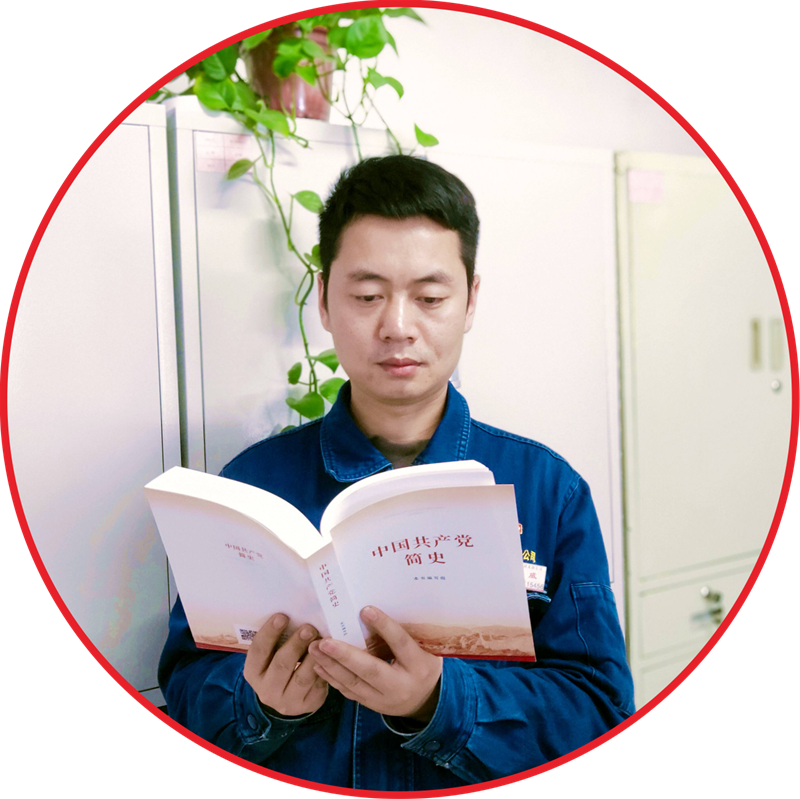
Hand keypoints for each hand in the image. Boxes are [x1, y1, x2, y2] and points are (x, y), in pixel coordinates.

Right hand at [242, 613, 327, 716]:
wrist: (287, 697)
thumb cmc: (279, 665)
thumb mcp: (271, 656)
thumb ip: (278, 640)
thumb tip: (296, 613)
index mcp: (253, 672)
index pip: (258, 651)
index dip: (269, 633)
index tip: (283, 616)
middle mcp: (267, 690)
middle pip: (281, 665)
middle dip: (296, 644)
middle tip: (309, 628)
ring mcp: (287, 701)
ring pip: (302, 677)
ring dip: (314, 656)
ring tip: (323, 640)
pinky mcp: (307, 706)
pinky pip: (317, 686)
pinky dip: (324, 670)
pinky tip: (331, 656)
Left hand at [308, 606, 441, 722]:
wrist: (425, 701)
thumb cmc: (423, 664)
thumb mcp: (423, 648)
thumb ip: (404, 633)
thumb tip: (375, 609)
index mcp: (419, 665)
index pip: (400, 644)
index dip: (384, 626)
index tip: (366, 609)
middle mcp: (401, 685)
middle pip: (370, 670)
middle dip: (345, 655)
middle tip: (325, 641)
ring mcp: (384, 699)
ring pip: (354, 683)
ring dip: (331, 665)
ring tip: (315, 649)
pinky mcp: (371, 705)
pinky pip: (348, 692)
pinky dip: (332, 678)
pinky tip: (319, 664)